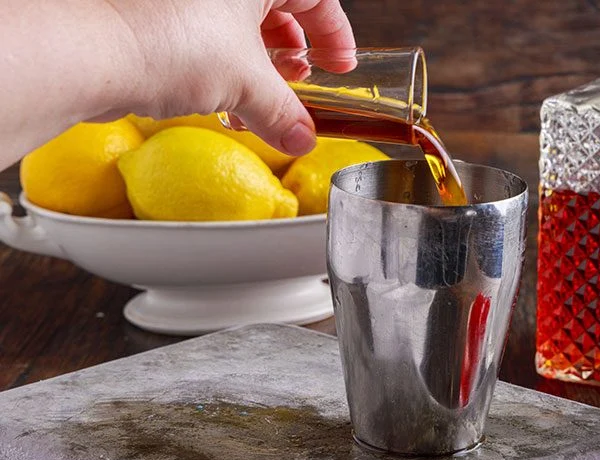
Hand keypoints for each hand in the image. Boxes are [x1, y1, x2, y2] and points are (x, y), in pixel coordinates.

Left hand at [112, 0, 354, 155]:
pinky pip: (206, 36)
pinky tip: (226, 102)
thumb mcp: (247, 83)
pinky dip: (223, 67)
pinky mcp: (160, 15)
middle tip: (300, 82)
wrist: (92, 52)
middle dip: (293, 52)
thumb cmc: (172, 43)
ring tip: (263, 99)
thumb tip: (302, 137)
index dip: (334, 34)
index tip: (339, 65)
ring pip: (239, 24)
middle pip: (276, 7)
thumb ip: (284, 113)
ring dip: (258, 66)